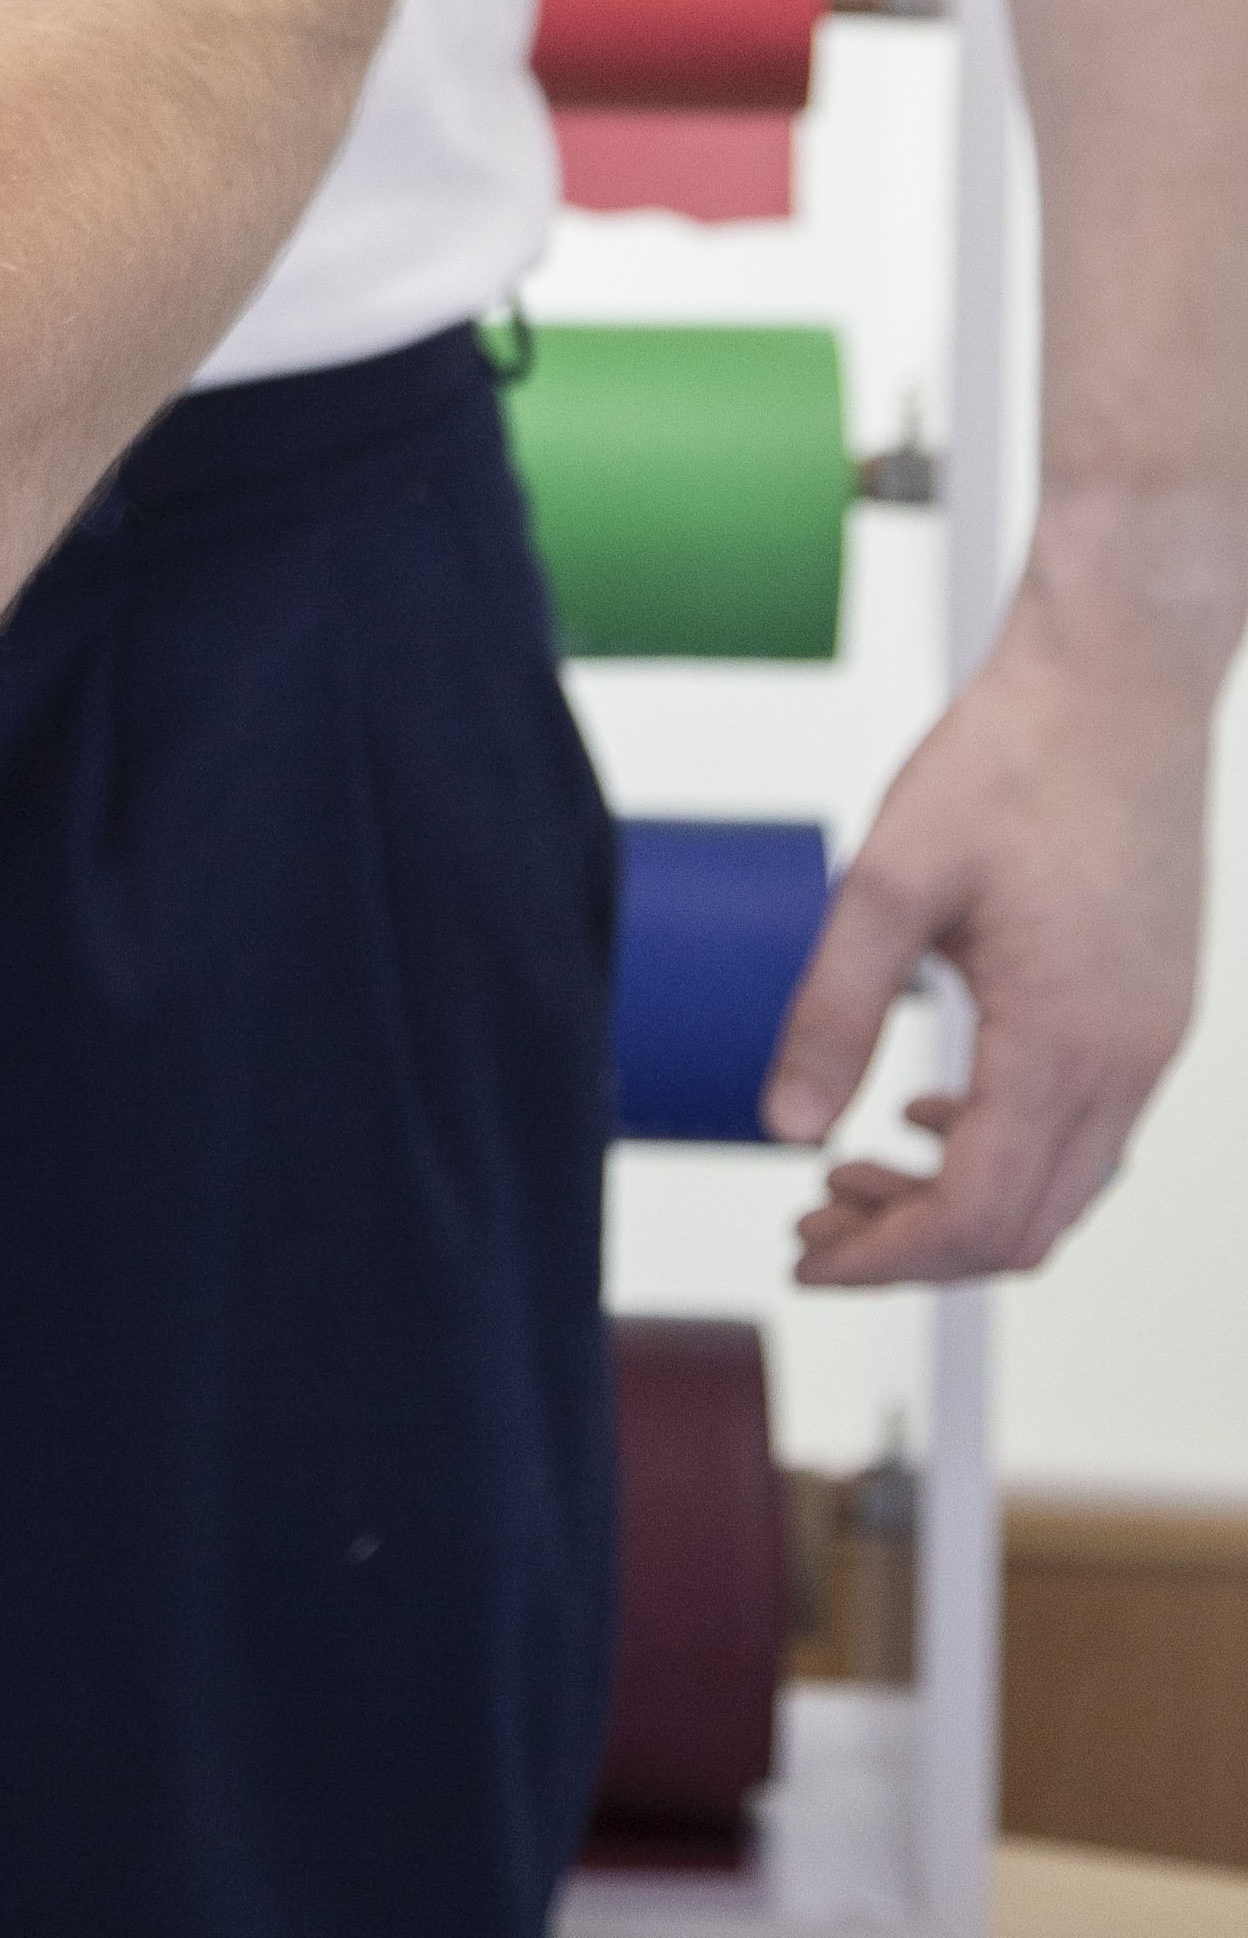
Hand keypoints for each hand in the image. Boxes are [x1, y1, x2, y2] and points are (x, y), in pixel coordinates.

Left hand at [766, 558, 1216, 1281]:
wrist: (1118, 680)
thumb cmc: (1010, 760)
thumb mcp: (888, 882)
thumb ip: (834, 1011)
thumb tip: (784, 1129)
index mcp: (1064, 1044)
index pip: (978, 1215)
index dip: (886, 1257)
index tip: (804, 1257)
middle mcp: (1128, 1061)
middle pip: (1025, 1224)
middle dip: (914, 1246)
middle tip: (811, 1222)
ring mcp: (1152, 1038)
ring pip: (1063, 1186)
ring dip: (960, 1199)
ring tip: (854, 1170)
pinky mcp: (1152, 1008)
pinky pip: (1088, 1127)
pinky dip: (1008, 1147)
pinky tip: (936, 1109)